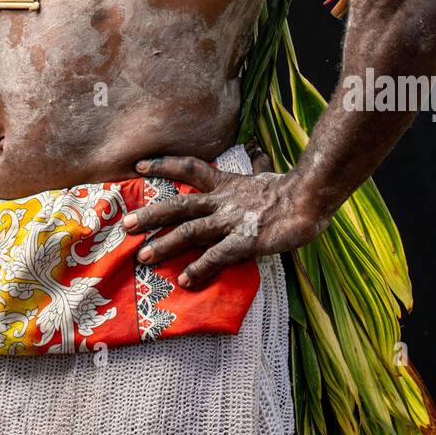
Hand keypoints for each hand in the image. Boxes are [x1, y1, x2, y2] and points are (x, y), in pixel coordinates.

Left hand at [122, 153, 323, 288]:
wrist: (309, 197)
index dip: (163, 165)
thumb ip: (254, 170)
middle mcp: (222, 201)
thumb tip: (257, 154)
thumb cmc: (290, 190)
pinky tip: (186, 280)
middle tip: (126, 225)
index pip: (188, 168)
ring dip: (165, 244)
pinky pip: (217, 256)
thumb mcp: (264, 175)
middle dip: (151, 215)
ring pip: (190, 231)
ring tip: (144, 257)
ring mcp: (231, 221)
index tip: (139, 165)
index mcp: (225, 184)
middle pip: (179, 205)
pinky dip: (201, 268)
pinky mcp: (245, 241)